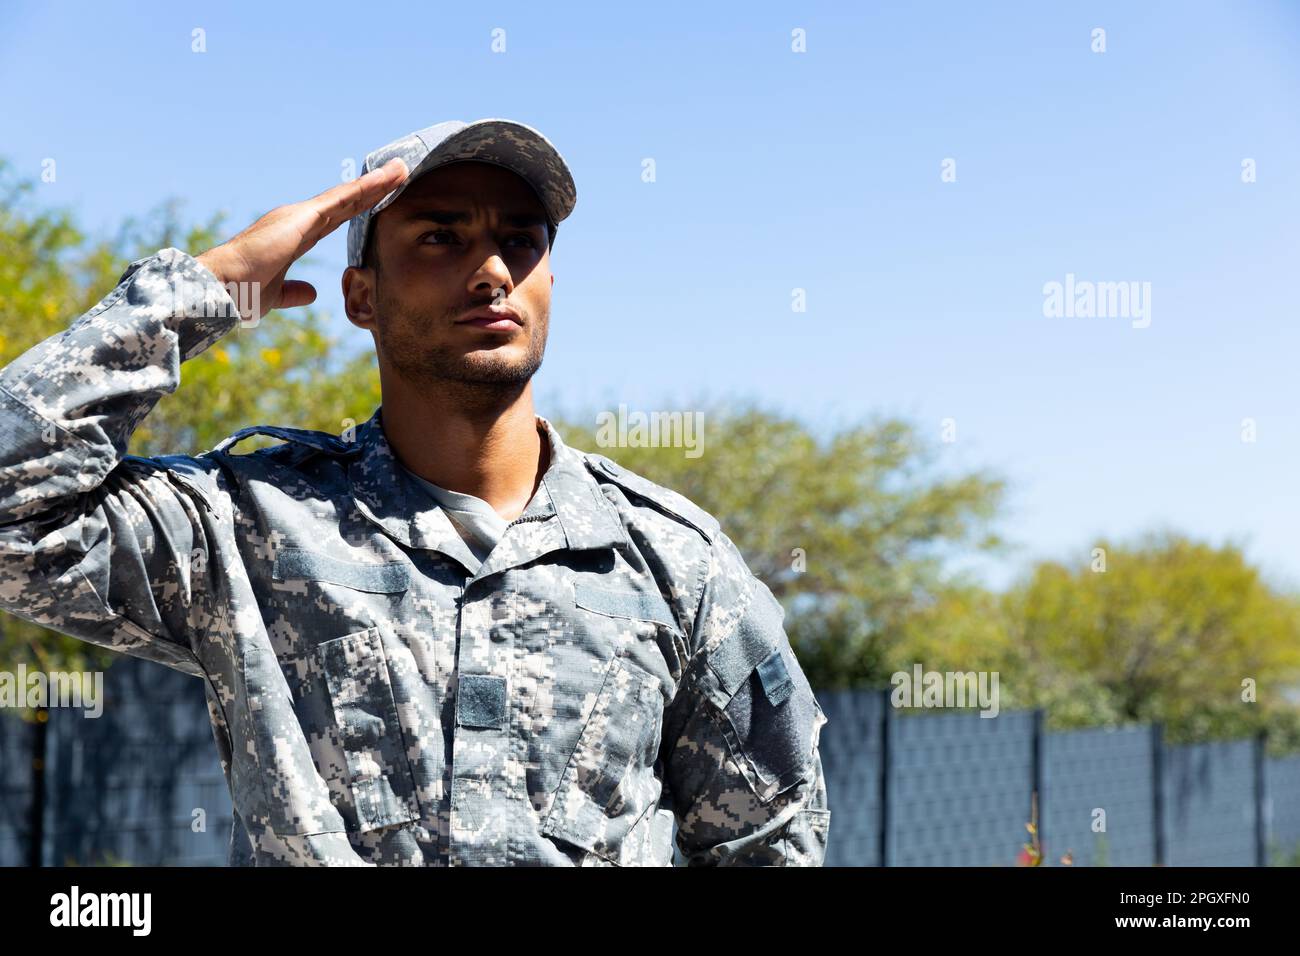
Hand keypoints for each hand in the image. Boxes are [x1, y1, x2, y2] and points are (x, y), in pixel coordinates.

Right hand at [195, 157, 407, 320]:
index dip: (358, 207)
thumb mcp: (277, 293)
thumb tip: (312, 293)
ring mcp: (300, 216)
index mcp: (294, 236)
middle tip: (399, 174)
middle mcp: (298, 220)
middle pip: (345, 202)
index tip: (380, 198)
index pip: (334, 219)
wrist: (224, 286)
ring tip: (401, 169)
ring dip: (376, 183)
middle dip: (373, 189)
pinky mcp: (304, 217)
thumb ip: (295, 291)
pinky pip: (341, 199)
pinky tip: (384, 180)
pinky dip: (365, 189)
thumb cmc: (243, 291)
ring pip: (347, 196)